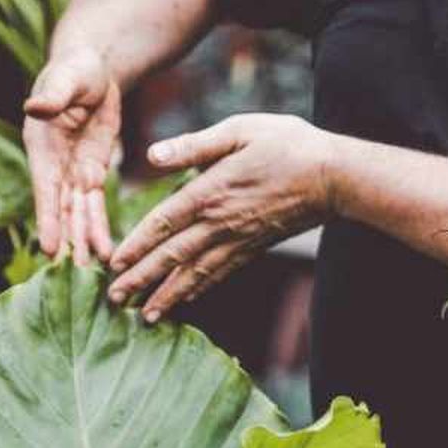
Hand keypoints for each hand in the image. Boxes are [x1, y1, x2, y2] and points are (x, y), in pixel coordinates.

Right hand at [22, 46, 120, 263]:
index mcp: (42, 147)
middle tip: (70, 275)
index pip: (45, 188)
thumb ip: (55, 95)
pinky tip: (104, 252)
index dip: (47, 218)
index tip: (48, 247)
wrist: (93, 70)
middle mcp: (55, 166)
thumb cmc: (75, 69)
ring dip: (83, 241)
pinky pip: (95, 206)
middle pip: (60, 209)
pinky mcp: (92, 173)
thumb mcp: (67, 77)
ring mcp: (73, 173)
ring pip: (78, 214)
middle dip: (67, 240)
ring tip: (88, 272)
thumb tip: (35, 105)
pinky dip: (98, 227)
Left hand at [108, 114, 336, 318]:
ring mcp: (237, 240)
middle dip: (142, 280)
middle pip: (172, 256)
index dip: (137, 245)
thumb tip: (153, 153)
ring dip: (168, 296)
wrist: (334, 176)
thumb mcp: (239, 130)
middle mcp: (219, 223)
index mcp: (209, 191)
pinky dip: (199, 290)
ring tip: (145, 317)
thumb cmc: (287, 144)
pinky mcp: (253, 247)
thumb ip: (194, 145)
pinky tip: (184, 301)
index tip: (113, 264)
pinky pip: (220, 273)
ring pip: (195, 274)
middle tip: (115, 300)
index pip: (162, 223)